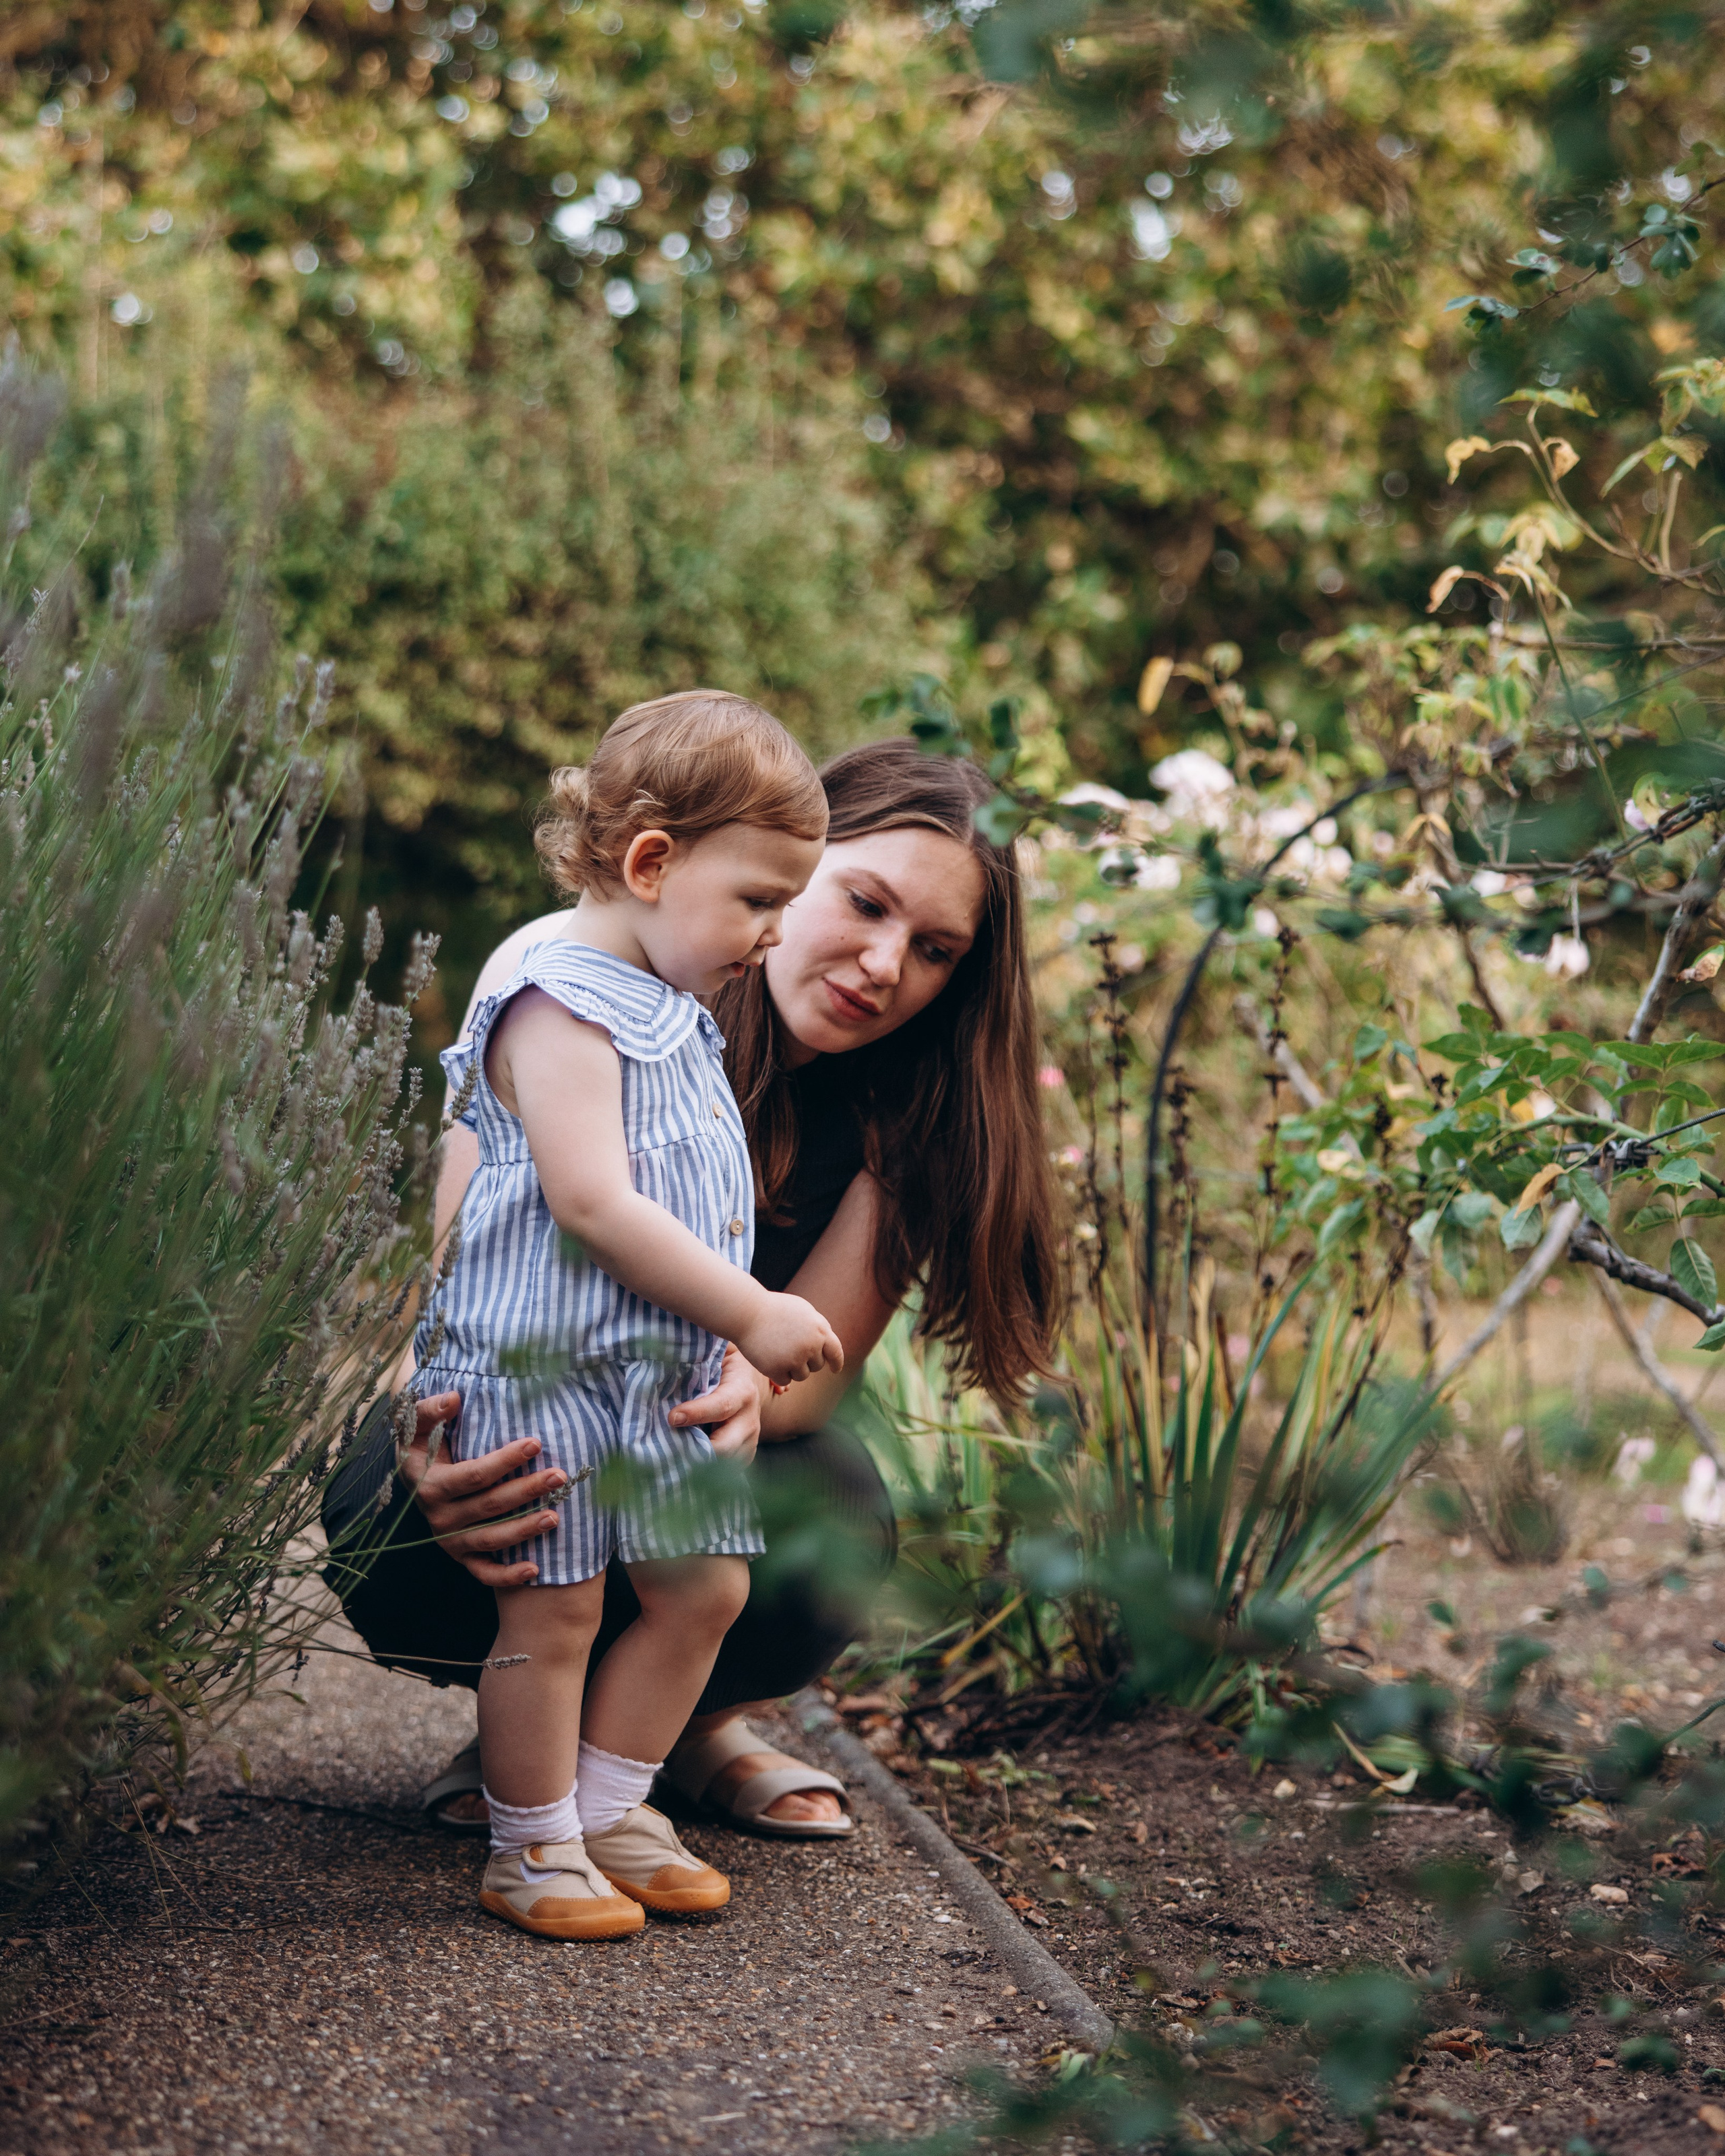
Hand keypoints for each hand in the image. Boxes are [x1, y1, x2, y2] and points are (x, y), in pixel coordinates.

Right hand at [398, 1393, 567, 1588]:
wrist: (413, 1473)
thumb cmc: (423, 1442)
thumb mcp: (417, 1424)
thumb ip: (431, 1410)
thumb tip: (454, 1398)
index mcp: (430, 1484)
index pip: (473, 1474)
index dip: (504, 1460)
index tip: (536, 1443)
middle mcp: (439, 1516)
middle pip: (489, 1506)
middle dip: (526, 1491)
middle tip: (560, 1476)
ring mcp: (450, 1540)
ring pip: (491, 1540)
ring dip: (524, 1530)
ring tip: (556, 1516)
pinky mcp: (461, 1557)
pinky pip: (483, 1572)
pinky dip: (507, 1576)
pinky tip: (536, 1570)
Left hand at [668, 1344, 764, 1466]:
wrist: (747, 1377)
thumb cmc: (722, 1363)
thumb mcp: (716, 1354)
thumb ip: (698, 1360)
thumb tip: (669, 1359)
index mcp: (742, 1390)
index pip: (721, 1406)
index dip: (696, 1413)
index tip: (671, 1418)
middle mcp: (750, 1418)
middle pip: (725, 1446)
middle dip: (696, 1453)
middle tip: (667, 1452)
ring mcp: (751, 1439)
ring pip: (726, 1463)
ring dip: (699, 1464)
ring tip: (673, 1458)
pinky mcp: (746, 1452)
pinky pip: (728, 1469)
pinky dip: (709, 1470)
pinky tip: (689, 1462)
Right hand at [735, 1291, 843, 1388]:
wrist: (747, 1311)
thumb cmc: (774, 1309)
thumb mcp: (802, 1311)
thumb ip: (817, 1328)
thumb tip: (827, 1346)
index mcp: (820, 1329)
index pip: (835, 1352)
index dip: (836, 1362)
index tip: (835, 1369)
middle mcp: (811, 1345)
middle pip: (817, 1366)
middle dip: (806, 1360)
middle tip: (788, 1347)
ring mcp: (794, 1358)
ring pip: (802, 1375)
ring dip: (792, 1368)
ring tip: (778, 1351)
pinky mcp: (777, 1369)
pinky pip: (785, 1380)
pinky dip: (777, 1373)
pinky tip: (769, 1358)